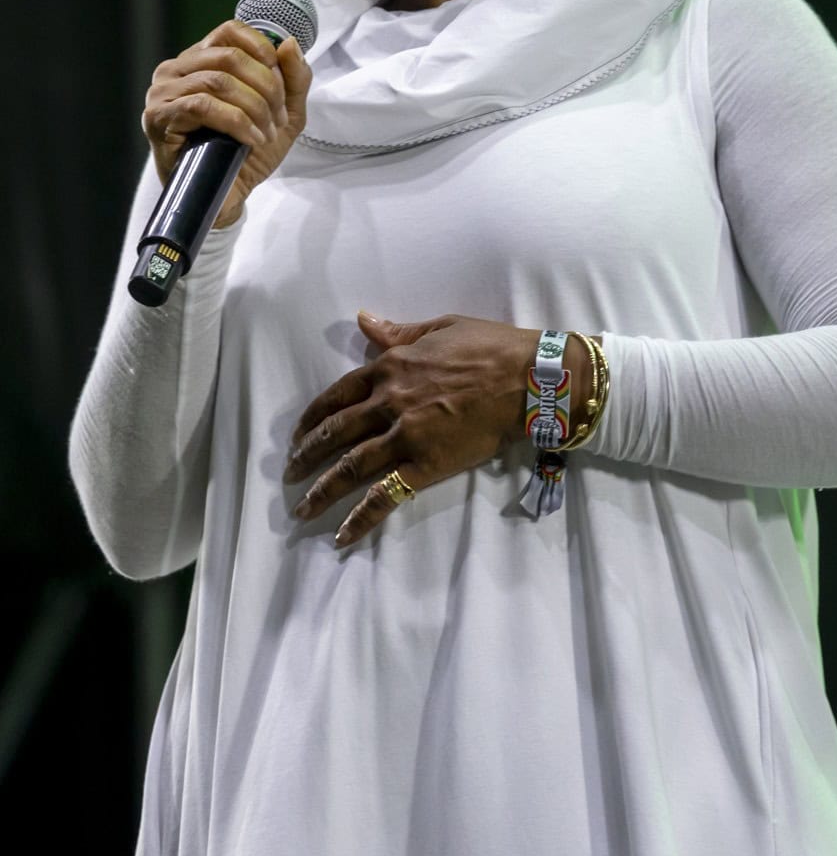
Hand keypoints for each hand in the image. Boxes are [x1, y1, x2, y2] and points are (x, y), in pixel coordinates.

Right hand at [142, 19, 311, 227]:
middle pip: (229, 56)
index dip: (263, 51)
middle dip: (265, 87)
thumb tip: (289, 43)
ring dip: (254, 108)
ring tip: (266, 133)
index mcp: (202, 59)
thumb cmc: (249, 152)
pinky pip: (202, 106)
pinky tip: (250, 140)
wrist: (228, 195)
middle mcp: (177, 69)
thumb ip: (293, 78)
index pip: (231, 30)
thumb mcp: (285, 112)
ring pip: (218, 81)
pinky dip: (236, 122)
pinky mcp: (158, 117)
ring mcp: (163, 92)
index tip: (281, 86)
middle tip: (278, 118)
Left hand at [285, 312, 538, 545]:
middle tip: (289, 473)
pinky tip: (341, 535)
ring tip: (301, 509)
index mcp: (389, 367)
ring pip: (351, 466)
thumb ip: (397, 332)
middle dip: (307, 455)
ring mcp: (405, 435)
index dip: (313, 418)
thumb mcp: (439, 327)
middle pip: (335, 433)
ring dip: (321, 490)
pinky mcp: (426, 465)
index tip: (298, 434)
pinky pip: (386, 494)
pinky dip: (360, 517)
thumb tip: (362, 320)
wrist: (528, 377)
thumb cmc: (489, 346)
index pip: (336, 395)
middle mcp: (388, 402)